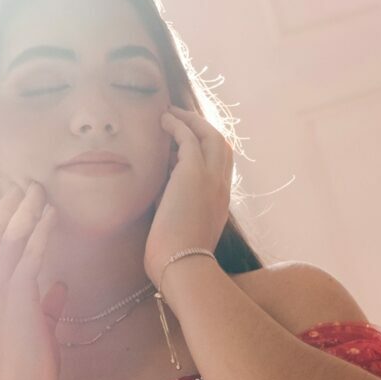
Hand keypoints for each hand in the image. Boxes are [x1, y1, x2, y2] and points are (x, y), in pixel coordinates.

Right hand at [0, 180, 67, 379]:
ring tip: (40, 190)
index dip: (4, 220)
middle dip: (11, 207)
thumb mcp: (40, 328)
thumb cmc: (30, 367)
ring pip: (9, 241)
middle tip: (27, 184)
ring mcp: (1, 294)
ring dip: (25, 212)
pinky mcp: (18, 301)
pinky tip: (50, 216)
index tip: (19, 200)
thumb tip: (60, 287)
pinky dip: (39, 234)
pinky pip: (28, 258)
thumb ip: (47, 306)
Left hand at [144, 104, 233, 290]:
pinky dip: (177, 125)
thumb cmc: (174, 260)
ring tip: (170, 113)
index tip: (186, 143)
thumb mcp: (180, 231)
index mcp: (220, 204)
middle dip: (203, 127)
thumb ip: (175, 210)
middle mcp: (222, 188)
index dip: (206, 150)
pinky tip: (162, 120)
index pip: (220, 167)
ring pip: (210, 136)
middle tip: (182, 118)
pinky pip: (188, 138)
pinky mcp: (194, 174)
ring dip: (190, 121)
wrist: (181, 266)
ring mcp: (212, 180)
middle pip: (222, 145)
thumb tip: (158, 196)